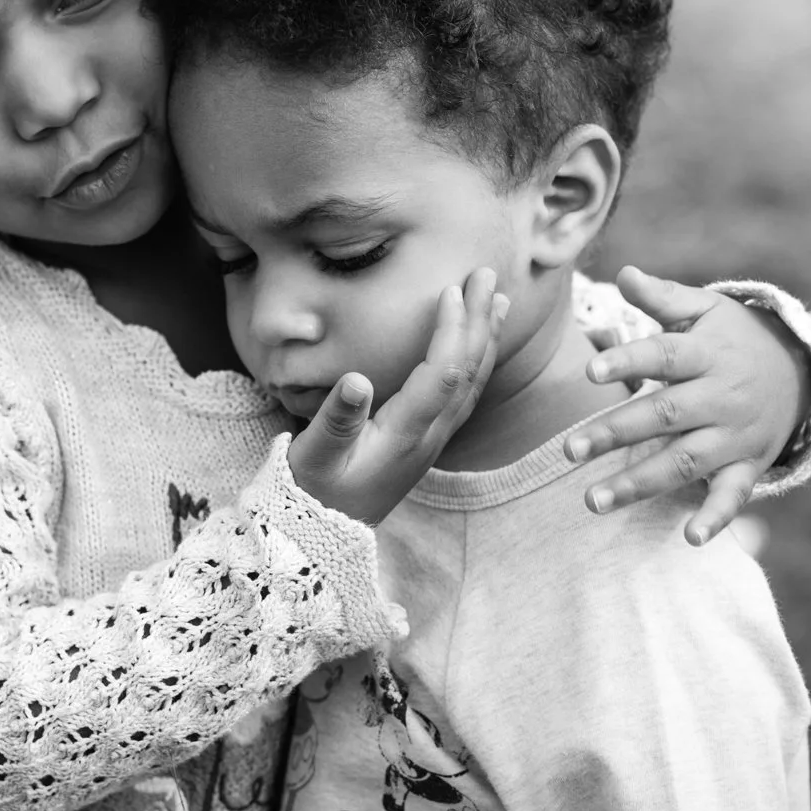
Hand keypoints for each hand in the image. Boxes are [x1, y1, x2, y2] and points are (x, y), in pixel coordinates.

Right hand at [288, 268, 505, 526]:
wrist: (322, 534)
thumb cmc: (312, 491)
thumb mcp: (315, 457)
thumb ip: (337, 420)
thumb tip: (356, 379)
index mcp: (404, 435)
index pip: (441, 374)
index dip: (452, 330)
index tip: (453, 290)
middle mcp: (428, 437)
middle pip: (466, 373)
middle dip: (479, 321)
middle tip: (487, 275)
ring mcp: (432, 441)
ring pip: (472, 384)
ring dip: (486, 340)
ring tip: (498, 301)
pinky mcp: (427, 442)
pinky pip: (464, 396)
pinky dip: (476, 363)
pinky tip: (477, 345)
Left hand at [565, 266, 810, 544]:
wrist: (798, 370)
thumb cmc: (732, 337)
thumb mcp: (704, 308)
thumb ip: (662, 296)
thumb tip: (623, 273)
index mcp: (706, 354)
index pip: (663, 356)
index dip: (628, 361)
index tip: (590, 371)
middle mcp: (721, 396)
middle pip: (665, 415)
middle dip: (616, 433)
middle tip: (568, 450)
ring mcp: (736, 435)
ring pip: (686, 461)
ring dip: (641, 483)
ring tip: (592, 500)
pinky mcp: (748, 466)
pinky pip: (733, 495)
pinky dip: (715, 518)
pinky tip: (689, 538)